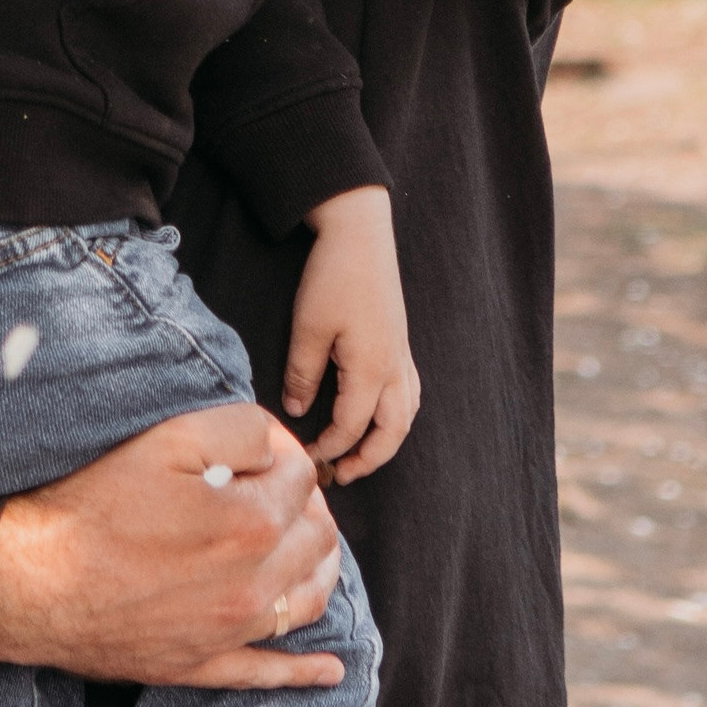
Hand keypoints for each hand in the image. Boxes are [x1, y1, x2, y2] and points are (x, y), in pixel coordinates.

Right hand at [0, 404, 344, 689]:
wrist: (32, 581)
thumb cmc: (94, 505)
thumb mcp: (167, 439)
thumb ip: (240, 431)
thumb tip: (277, 446)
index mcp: (252, 527)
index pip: (303, 477)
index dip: (283, 449)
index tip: (256, 443)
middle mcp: (253, 587)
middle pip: (318, 538)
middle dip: (307, 503)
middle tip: (272, 482)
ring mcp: (229, 633)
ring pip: (307, 601)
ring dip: (317, 568)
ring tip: (304, 542)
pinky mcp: (200, 666)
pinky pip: (267, 675)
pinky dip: (304, 671)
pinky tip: (329, 669)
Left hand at [284, 185, 419, 484]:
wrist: (360, 232)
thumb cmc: (333, 277)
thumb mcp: (307, 327)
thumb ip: (302, 374)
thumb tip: (296, 410)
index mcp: (372, 369)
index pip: (351, 426)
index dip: (328, 447)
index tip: (305, 458)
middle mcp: (395, 367)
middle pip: (392, 432)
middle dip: (368, 459)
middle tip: (341, 475)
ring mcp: (402, 353)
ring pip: (406, 414)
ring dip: (387, 440)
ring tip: (361, 453)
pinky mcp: (401, 340)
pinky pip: (410, 391)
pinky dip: (398, 414)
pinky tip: (381, 413)